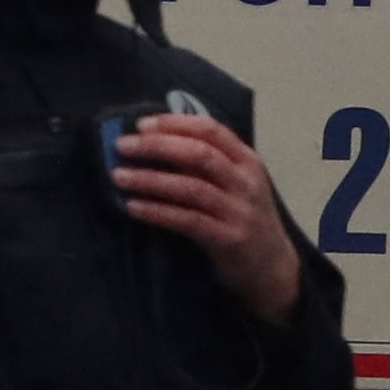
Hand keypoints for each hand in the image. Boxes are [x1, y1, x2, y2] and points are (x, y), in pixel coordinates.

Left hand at [115, 115, 301, 322]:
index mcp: (247, 161)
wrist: (271, 265)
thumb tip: (151, 140)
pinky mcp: (227, 239)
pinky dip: (157, 212)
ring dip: (150, 179)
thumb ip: (204, 163)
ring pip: (191, 188)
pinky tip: (133, 206)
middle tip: (123, 146)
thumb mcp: (233, 183)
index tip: (142, 124)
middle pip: (200, 154)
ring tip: (119, 176)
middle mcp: (245, 182)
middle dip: (158, 146)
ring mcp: (239, 211)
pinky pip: (187, 221)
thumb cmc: (242, 217)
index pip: (211, 130)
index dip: (175, 124)